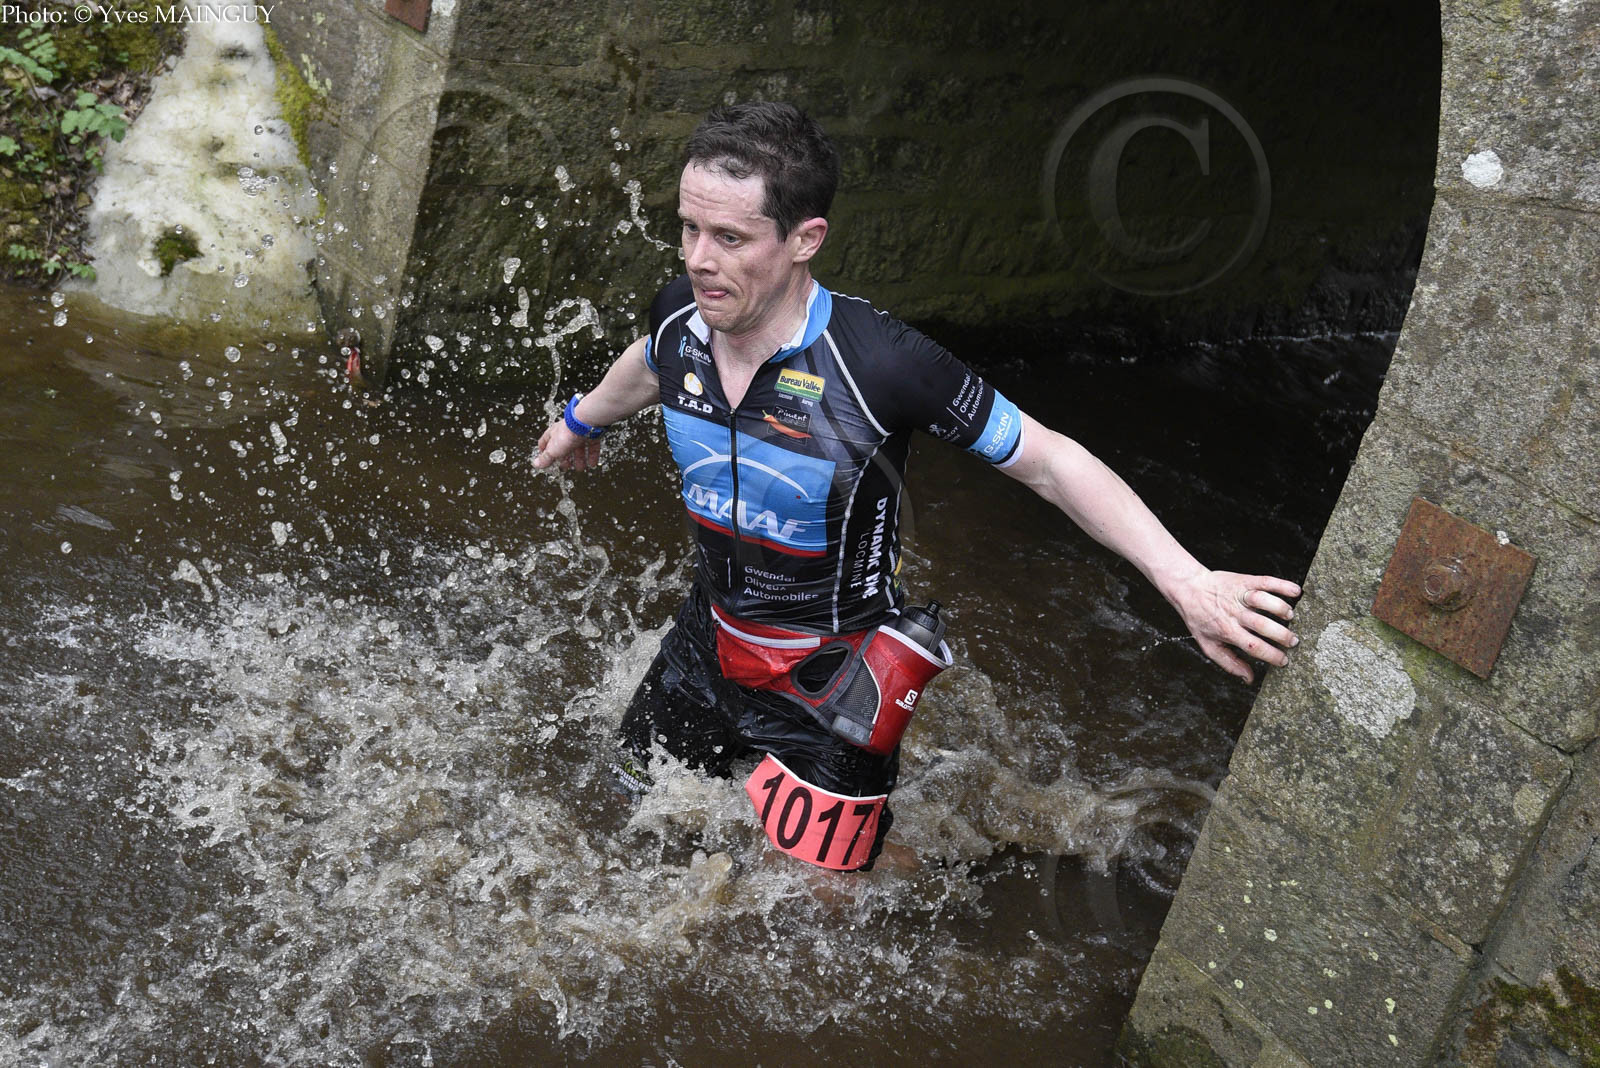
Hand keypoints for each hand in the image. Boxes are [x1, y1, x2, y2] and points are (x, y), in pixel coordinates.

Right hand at [533, 420, 603, 471]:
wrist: (584, 425)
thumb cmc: (566, 434)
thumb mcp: (552, 450)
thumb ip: (545, 458)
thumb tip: (536, 464)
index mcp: (553, 434)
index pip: (545, 442)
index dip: (544, 451)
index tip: (546, 460)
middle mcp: (566, 433)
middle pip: (564, 448)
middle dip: (565, 459)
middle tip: (565, 467)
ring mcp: (579, 434)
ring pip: (578, 449)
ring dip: (579, 460)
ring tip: (580, 468)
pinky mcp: (591, 435)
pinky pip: (591, 447)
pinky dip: (591, 456)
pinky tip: (591, 464)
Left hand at [1169, 570, 1301, 682]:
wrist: (1188, 588)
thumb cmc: (1200, 619)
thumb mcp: (1208, 645)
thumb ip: (1229, 663)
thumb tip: (1249, 679)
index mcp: (1227, 631)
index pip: (1253, 646)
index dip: (1271, 655)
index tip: (1284, 661)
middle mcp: (1234, 613)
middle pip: (1261, 625)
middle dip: (1281, 635)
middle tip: (1294, 641)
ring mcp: (1239, 596)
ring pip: (1263, 601)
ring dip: (1281, 609)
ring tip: (1291, 617)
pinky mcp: (1244, 581)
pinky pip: (1265, 582)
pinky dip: (1282, 585)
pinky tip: (1296, 591)